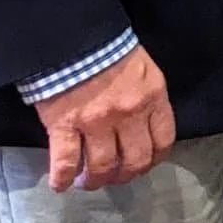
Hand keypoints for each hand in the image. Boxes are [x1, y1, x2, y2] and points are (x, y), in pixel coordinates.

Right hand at [33, 44, 175, 191]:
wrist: (72, 37)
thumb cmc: (109, 49)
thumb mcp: (143, 69)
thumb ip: (147, 97)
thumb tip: (142, 124)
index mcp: (152, 97)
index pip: (163, 140)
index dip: (153, 159)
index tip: (143, 165)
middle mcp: (129, 114)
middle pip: (134, 160)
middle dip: (125, 175)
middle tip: (114, 177)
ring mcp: (96, 122)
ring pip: (102, 166)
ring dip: (95, 180)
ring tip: (86, 182)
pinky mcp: (64, 125)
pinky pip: (66, 162)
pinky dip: (62, 179)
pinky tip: (60, 185)